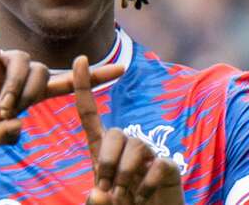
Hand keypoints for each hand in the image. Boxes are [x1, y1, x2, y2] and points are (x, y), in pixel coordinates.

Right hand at [0, 43, 124, 145]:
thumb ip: (4, 135)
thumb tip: (18, 126)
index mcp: (27, 93)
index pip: (66, 82)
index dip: (94, 76)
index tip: (123, 69)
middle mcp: (19, 73)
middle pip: (44, 72)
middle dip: (30, 93)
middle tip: (8, 110)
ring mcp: (1, 60)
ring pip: (25, 62)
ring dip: (14, 84)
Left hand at [73, 56, 184, 204]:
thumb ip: (95, 201)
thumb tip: (98, 192)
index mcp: (103, 150)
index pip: (90, 114)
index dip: (83, 86)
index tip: (79, 59)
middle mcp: (126, 146)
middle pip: (114, 133)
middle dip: (106, 162)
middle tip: (109, 190)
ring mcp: (149, 154)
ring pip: (135, 147)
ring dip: (125, 175)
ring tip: (126, 197)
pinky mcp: (169, 166)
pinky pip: (157, 164)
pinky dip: (146, 186)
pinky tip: (143, 199)